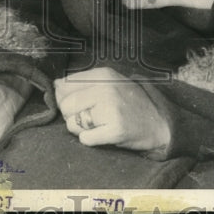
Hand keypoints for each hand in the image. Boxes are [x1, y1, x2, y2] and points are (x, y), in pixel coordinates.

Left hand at [54, 67, 170, 151]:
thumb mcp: (109, 83)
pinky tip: (102, 134)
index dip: (65, 97)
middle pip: (65, 105)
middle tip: (89, 117)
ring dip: (80, 129)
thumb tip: (55, 85)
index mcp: (102, 74)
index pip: (64, 84)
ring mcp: (111, 109)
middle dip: (71, 114)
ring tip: (97, 125)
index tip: (77, 103)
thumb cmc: (130, 103)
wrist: (158, 123)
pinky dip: (90, 139)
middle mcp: (105, 89)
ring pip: (72, 123)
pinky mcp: (115, 130)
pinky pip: (85, 139)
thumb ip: (83, 82)